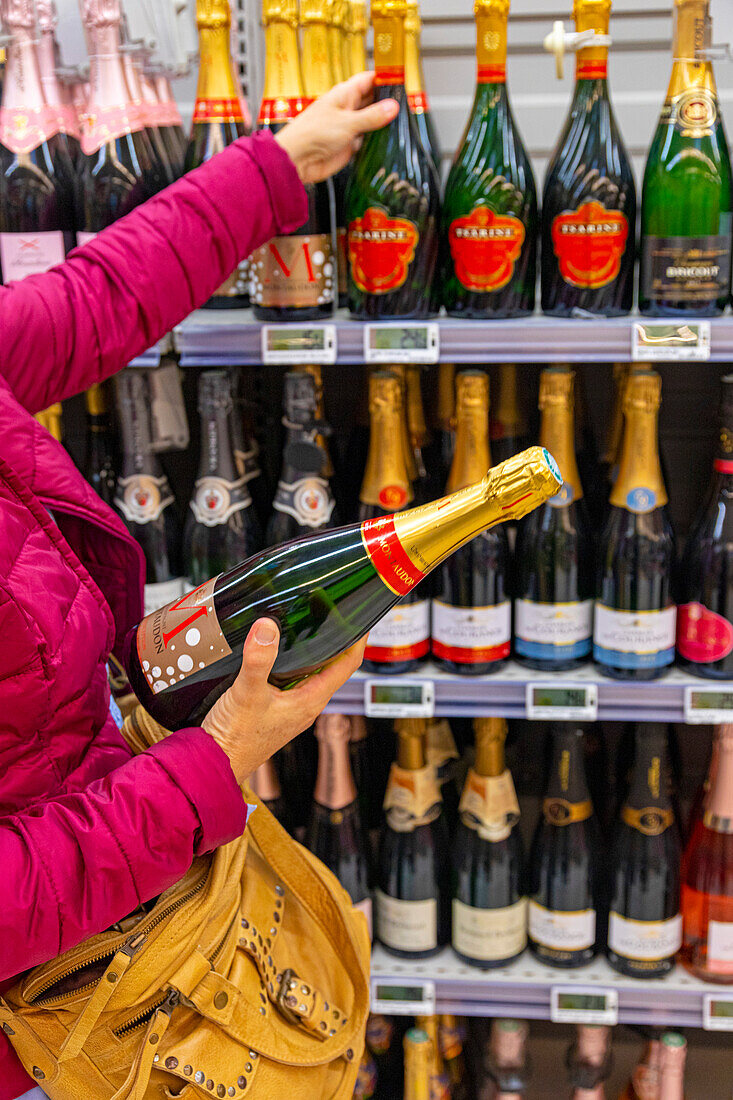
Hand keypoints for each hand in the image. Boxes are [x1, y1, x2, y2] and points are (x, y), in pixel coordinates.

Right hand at [201, 618, 366, 786]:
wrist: (215, 763)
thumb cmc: (235, 740)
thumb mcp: (247, 694)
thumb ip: (258, 659)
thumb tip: (267, 628)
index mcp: (311, 700)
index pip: (347, 664)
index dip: (357, 639)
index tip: (359, 618)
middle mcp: (306, 703)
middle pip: (333, 665)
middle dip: (335, 638)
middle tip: (330, 610)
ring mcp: (292, 706)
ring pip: (311, 671)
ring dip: (313, 649)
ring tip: (308, 622)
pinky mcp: (276, 707)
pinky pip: (292, 678)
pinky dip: (291, 660)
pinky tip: (277, 650)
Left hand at [275, 72, 398, 184]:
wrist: (297, 159)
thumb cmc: (313, 134)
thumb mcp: (348, 122)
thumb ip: (372, 116)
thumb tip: (393, 106)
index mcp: (345, 94)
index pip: (369, 80)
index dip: (385, 79)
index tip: (402, 82)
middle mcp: (348, 108)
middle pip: (373, 100)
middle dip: (388, 103)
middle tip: (407, 108)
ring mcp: (349, 127)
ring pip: (372, 122)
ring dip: (383, 125)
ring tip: (403, 126)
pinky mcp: (349, 145)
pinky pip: (367, 141)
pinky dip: (376, 142)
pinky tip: (388, 143)